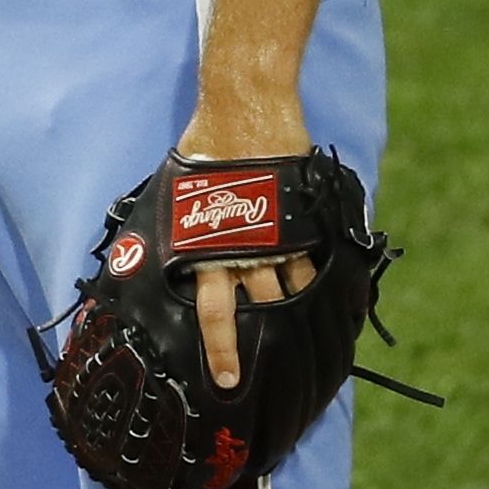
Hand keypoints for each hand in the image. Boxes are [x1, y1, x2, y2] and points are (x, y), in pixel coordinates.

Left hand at [176, 94, 313, 392]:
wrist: (245, 107)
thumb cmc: (204, 147)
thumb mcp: (179, 192)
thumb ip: (180, 226)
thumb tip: (154, 248)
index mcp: (208, 246)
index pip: (213, 311)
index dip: (222, 348)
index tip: (227, 381)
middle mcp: (245, 248)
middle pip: (258, 310)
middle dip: (261, 349)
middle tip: (264, 381)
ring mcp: (280, 235)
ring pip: (293, 291)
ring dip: (299, 316)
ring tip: (309, 344)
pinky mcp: (303, 218)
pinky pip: (316, 260)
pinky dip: (324, 283)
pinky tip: (334, 302)